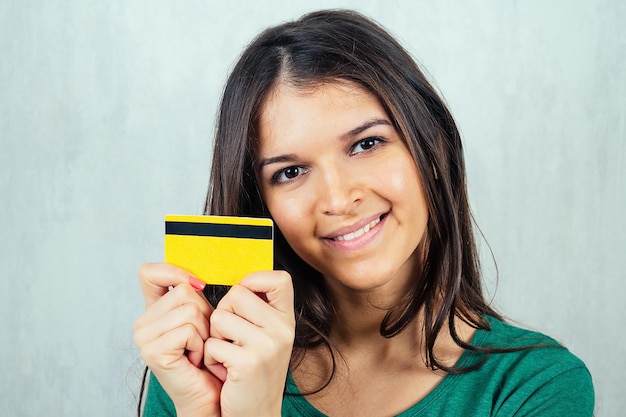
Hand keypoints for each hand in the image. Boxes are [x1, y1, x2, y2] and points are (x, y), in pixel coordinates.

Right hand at [133, 263, 220, 416]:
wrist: (208, 395)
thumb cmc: (208, 357)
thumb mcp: (201, 318)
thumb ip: (191, 295)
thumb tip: (194, 279)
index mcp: (151, 312)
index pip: (149, 273)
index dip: (174, 272)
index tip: (196, 285)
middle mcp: (142, 323)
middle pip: (183, 291)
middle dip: (204, 313)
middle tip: (200, 338)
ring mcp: (144, 338)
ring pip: (190, 310)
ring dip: (205, 330)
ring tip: (198, 349)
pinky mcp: (153, 351)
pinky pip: (189, 330)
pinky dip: (200, 344)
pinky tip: (195, 359)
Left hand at [204, 271, 294, 416]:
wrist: (255, 415)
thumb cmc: (253, 373)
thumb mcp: (266, 336)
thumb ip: (258, 309)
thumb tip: (239, 280)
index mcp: (287, 320)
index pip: (279, 278)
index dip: (255, 280)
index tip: (244, 298)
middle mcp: (282, 330)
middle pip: (237, 293)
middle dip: (224, 313)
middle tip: (231, 338)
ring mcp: (267, 346)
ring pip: (219, 317)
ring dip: (214, 338)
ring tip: (228, 355)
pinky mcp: (248, 362)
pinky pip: (212, 344)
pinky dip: (210, 358)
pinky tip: (224, 371)